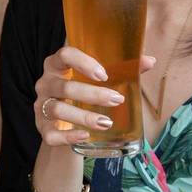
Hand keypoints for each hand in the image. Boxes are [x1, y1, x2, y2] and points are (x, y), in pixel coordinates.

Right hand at [34, 47, 155, 146]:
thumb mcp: (99, 79)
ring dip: (84, 116)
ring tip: (107, 122)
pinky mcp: (42, 128)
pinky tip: (85, 136)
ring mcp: (41, 106)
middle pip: (65, 87)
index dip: (83, 62)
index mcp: (57, 65)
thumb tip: (150, 61)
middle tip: (117, 99)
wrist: (64, 122)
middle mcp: (46, 83)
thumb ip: (122, 68)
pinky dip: (68, 136)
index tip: (103, 74)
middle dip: (92, 94)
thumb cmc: (83, 92)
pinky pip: (51, 134)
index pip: (64, 55)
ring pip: (58, 110)